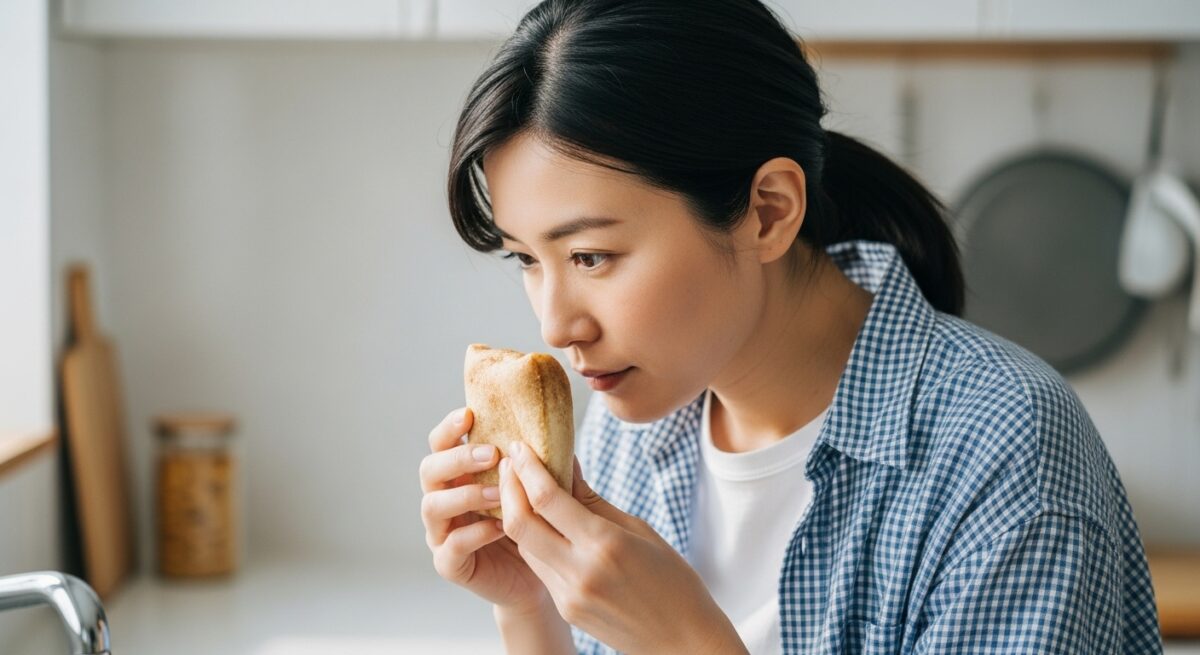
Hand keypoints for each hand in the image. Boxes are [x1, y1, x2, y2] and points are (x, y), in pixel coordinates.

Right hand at [418, 408, 552, 615]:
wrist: (539, 576)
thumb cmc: (536, 525)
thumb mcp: (539, 490)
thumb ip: (541, 465)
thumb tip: (559, 434)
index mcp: (459, 475)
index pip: (441, 444)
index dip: (449, 428)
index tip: (469, 414)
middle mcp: (444, 499)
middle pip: (429, 469)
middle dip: (458, 458)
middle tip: (491, 454)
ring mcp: (441, 533)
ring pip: (433, 506)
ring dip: (466, 495)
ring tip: (498, 494)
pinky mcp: (449, 564)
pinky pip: (450, 546)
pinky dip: (473, 534)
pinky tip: (498, 528)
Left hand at [498, 442, 747, 654]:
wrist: (681, 640)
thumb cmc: (671, 580)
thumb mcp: (638, 530)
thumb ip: (593, 500)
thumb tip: (566, 463)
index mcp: (605, 544)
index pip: (547, 499)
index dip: (526, 468)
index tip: (519, 447)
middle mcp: (580, 571)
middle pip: (520, 523)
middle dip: (508, 488)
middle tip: (509, 464)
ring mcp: (569, 595)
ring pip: (524, 546)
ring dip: (515, 514)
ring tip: (518, 488)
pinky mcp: (565, 609)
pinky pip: (539, 567)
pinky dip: (532, 541)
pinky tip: (536, 523)